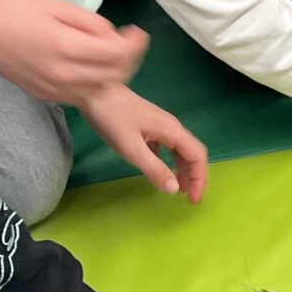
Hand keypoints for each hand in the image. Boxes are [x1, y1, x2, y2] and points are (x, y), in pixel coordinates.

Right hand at [0, 0, 146, 103]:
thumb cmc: (17, 11)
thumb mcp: (59, 7)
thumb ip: (92, 23)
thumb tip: (113, 37)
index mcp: (67, 48)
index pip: (118, 55)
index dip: (135, 44)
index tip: (136, 32)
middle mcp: (64, 75)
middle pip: (115, 76)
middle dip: (129, 59)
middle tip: (127, 42)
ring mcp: (55, 90)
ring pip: (101, 89)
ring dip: (113, 73)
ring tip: (109, 53)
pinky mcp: (48, 97)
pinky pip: (83, 95)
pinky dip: (95, 82)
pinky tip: (89, 66)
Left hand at [76, 85, 208, 199]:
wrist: (92, 91)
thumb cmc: (112, 118)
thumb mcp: (132, 148)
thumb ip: (155, 169)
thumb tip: (175, 189)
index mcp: (172, 131)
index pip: (198, 157)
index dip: (199, 179)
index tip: (193, 200)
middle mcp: (171, 127)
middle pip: (192, 153)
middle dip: (194, 176)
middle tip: (189, 198)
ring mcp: (160, 126)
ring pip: (179, 150)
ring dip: (182, 170)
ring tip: (177, 188)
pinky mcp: (147, 126)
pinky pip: (166, 147)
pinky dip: (168, 162)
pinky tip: (158, 171)